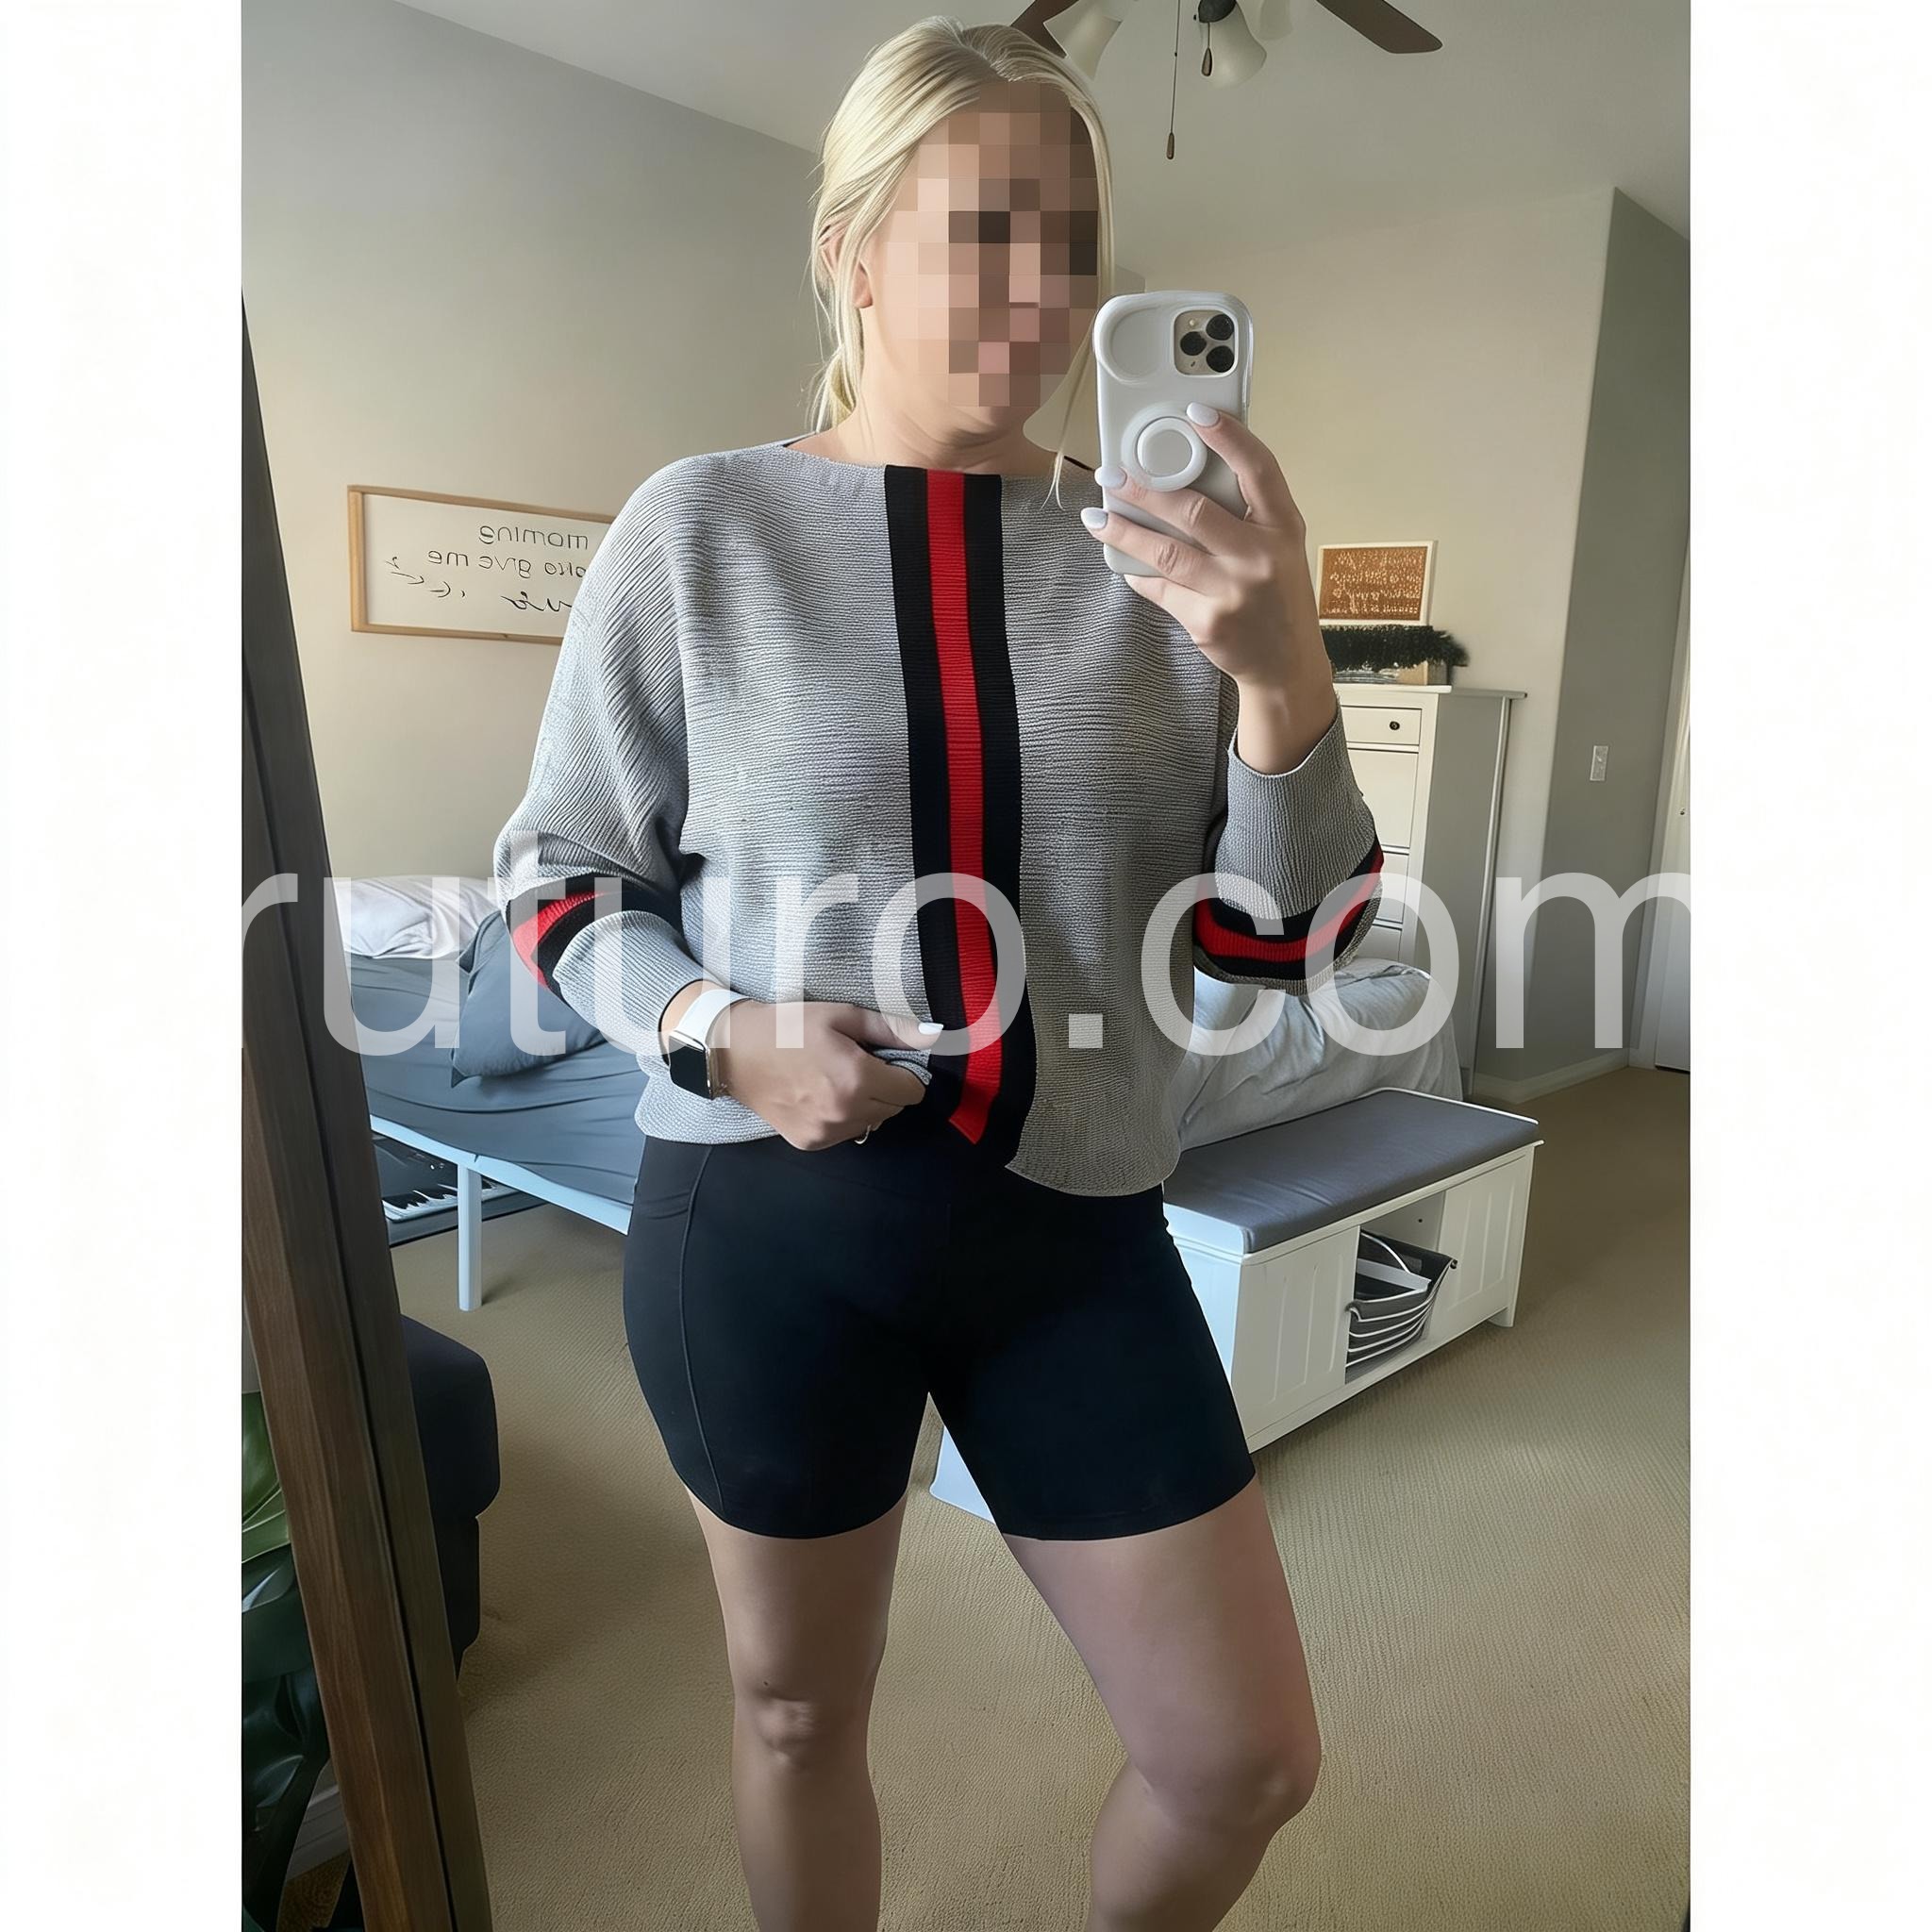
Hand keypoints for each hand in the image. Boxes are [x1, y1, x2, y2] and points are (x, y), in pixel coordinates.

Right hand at [712, 999, 932, 1150]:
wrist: (734, 1052)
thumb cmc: (788, 1027)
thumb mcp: (842, 1016)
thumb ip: (891, 1029)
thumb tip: (936, 1035)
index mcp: (857, 1079)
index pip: (912, 1091)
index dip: (905, 1073)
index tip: (886, 1059)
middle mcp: (845, 1112)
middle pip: (894, 1108)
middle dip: (886, 1088)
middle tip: (858, 1065)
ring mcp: (826, 1132)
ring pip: (871, 1123)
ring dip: (865, 1104)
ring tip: (836, 1080)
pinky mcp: (810, 1142)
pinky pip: (846, 1133)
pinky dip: (843, 1117)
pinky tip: (820, 1096)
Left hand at [1082, 408, 1323, 690]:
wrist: (1285, 664)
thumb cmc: (1278, 595)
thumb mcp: (1281, 547)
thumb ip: (1249, 512)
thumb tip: (1190, 472)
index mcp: (1283, 527)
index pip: (1259, 469)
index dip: (1228, 437)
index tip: (1195, 412)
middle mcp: (1260, 557)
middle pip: (1195, 511)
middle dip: (1145, 490)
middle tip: (1111, 474)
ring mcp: (1232, 592)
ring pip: (1166, 552)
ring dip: (1124, 531)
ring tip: (1096, 517)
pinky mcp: (1207, 622)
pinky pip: (1160, 589)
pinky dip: (1137, 573)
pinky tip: (1121, 559)